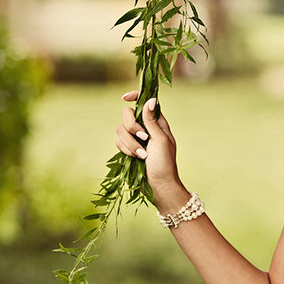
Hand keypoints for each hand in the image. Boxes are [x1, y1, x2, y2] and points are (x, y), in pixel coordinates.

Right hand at [114, 90, 186, 209]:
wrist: (158, 186)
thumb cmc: (165, 164)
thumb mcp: (160, 140)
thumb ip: (152, 120)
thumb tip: (150, 99)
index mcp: (157, 122)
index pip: (144, 103)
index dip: (135, 97)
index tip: (125, 98)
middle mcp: (145, 128)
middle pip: (127, 115)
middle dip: (132, 127)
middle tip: (143, 138)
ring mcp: (135, 139)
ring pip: (121, 130)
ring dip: (130, 144)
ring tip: (142, 156)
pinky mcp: (128, 150)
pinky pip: (118, 143)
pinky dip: (126, 151)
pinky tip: (136, 159)